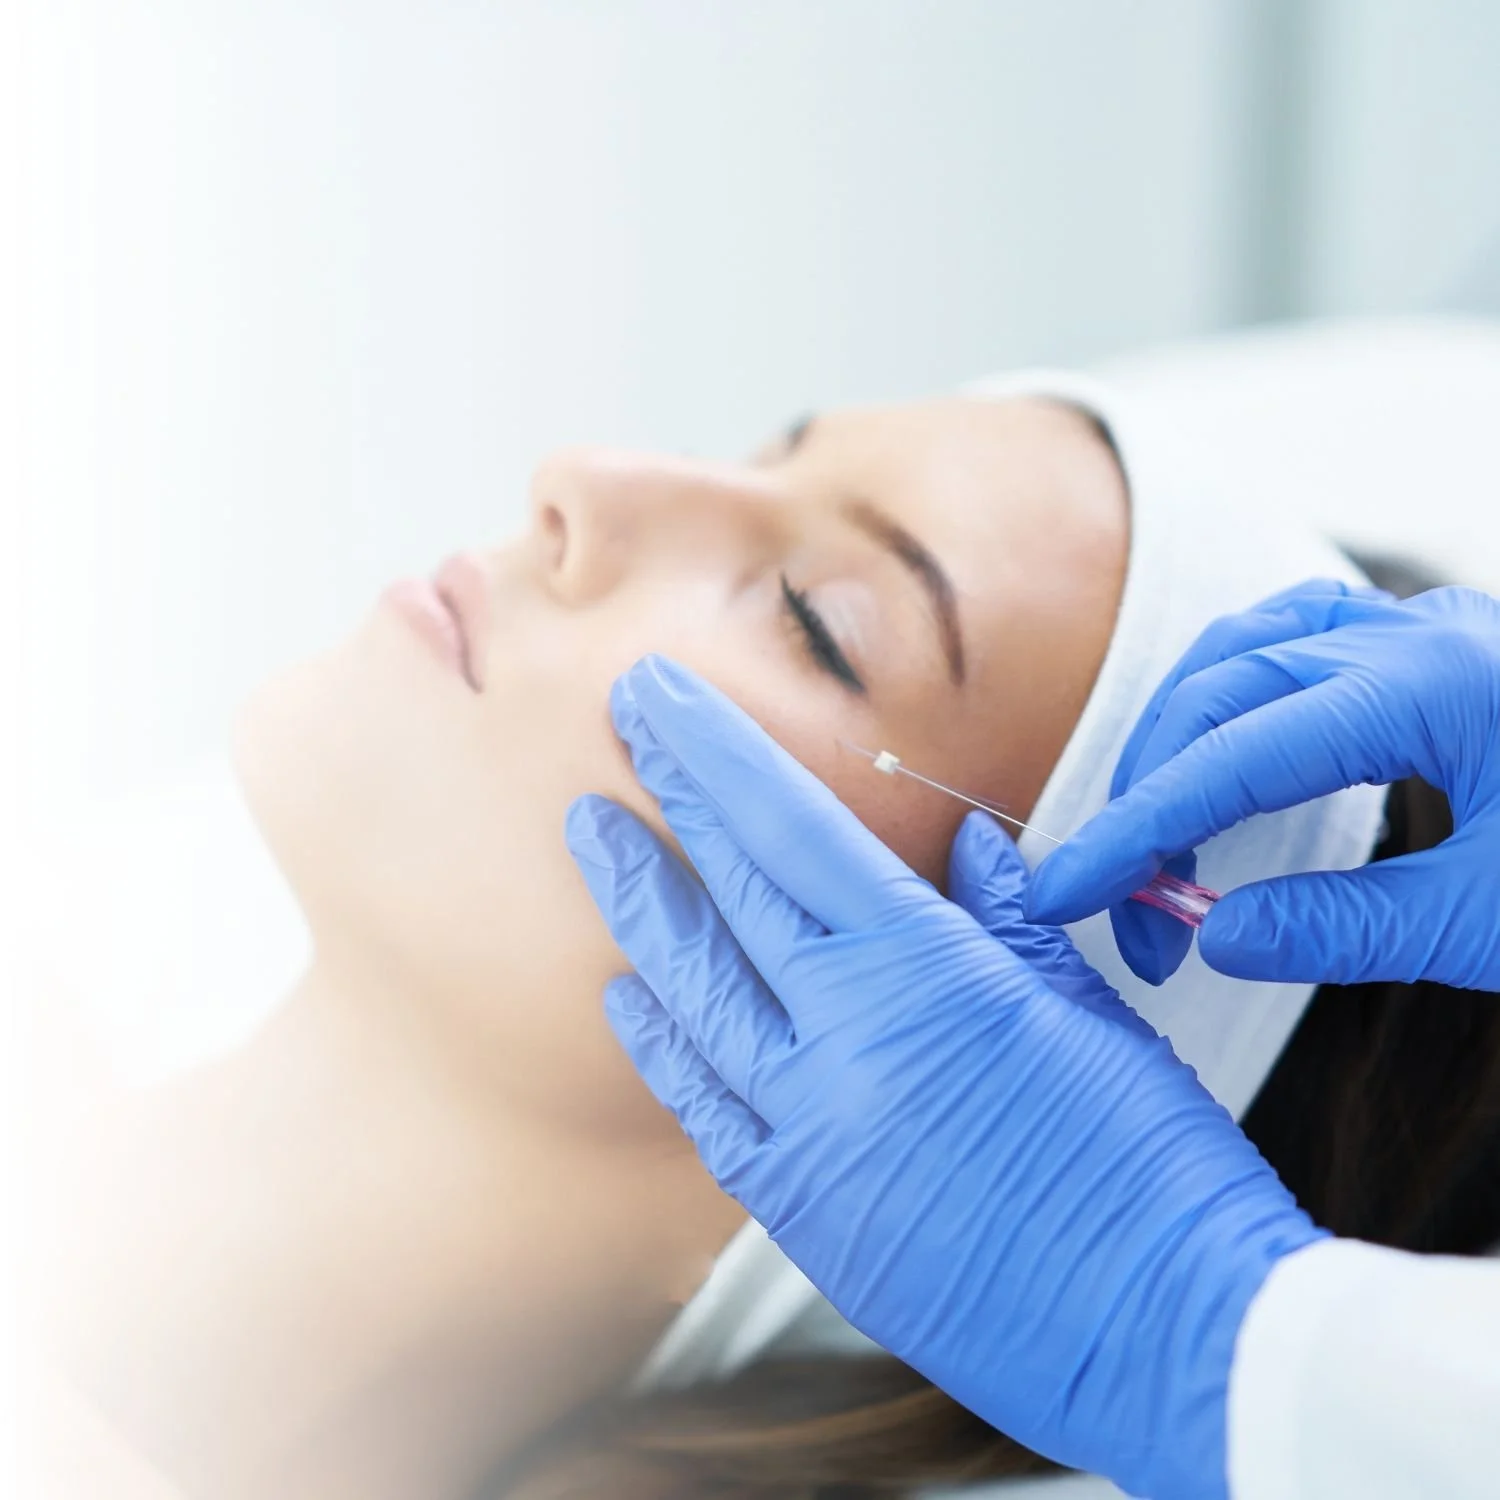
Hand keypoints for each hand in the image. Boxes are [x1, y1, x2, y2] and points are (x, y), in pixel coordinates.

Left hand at [565, 655, 1322, 1499]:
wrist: (1170, 1340)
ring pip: (691, 995)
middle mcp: (845, 1043)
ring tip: (594, 838)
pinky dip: (664, 1045)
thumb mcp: (1089, 1011)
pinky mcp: (803, 1213)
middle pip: (730, 894)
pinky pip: (705, 1110)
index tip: (658, 694)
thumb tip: (967, 846)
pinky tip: (632, 999)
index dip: (714, 752)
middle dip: (664, 797)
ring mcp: (810, 1133)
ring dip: (639, 909)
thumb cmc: (1153, 1165)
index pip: (790, 830)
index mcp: (925, 972)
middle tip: (619, 725)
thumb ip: (1008, 920)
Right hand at [1026, 583, 1499, 989]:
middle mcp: (1419, 636)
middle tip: (1122, 908)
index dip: (1136, 828)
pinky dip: (1234, 689)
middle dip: (1147, 798)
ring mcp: (1426, 628)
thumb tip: (1210, 937)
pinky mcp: (1433, 645)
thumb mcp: (1490, 926)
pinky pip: (1298, 635)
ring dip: (1177, 737)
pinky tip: (1218, 740)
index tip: (1064, 894)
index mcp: (1437, 685)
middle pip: (1220, 691)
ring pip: (1246, 649)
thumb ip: (1347, 928)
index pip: (1236, 755)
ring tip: (1154, 834)